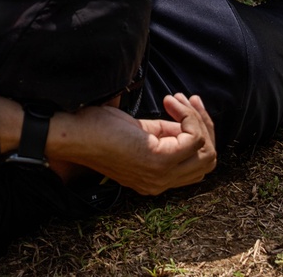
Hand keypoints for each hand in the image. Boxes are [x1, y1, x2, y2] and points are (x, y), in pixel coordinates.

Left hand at [51, 95, 216, 195]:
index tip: (184, 105)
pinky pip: (194, 139)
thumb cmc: (96, 128)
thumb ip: (161, 133)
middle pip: (208, 161)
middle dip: (205, 126)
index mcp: (157, 178)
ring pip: (206, 151)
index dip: (198, 132)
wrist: (74, 134)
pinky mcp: (158, 160)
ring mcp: (162, 174)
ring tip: (178, 100)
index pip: (198, 165)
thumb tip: (182, 122)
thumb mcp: (137, 132)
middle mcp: (163, 183)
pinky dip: (188, 116)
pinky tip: (171, 102)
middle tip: (190, 101)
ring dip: (197, 119)